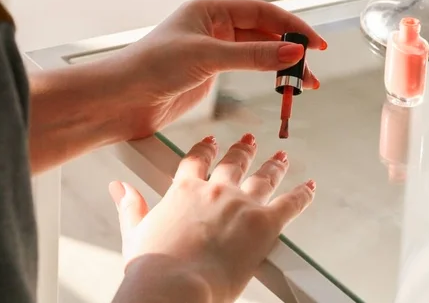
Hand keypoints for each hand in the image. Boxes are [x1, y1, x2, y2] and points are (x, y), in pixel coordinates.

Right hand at [109, 133, 314, 301]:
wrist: (174, 286)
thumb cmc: (153, 268)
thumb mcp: (135, 234)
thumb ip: (130, 207)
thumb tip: (119, 188)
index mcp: (185, 190)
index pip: (197, 160)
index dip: (206, 149)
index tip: (211, 141)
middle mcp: (215, 190)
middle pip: (234, 162)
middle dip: (243, 150)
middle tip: (250, 141)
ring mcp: (242, 203)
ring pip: (264, 176)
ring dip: (274, 165)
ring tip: (281, 157)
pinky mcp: (265, 222)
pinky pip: (290, 203)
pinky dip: (302, 195)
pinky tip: (309, 188)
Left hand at [111, 0, 326, 138]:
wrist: (123, 100)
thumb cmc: (150, 66)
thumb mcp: (207, 57)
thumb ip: (252, 56)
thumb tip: (291, 53)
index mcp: (210, 11)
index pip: (262, 12)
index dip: (292, 26)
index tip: (314, 43)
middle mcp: (214, 27)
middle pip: (264, 32)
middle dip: (290, 48)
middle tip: (311, 67)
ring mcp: (214, 50)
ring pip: (258, 52)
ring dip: (282, 65)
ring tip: (304, 81)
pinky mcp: (211, 73)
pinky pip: (247, 69)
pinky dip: (267, 75)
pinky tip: (281, 82)